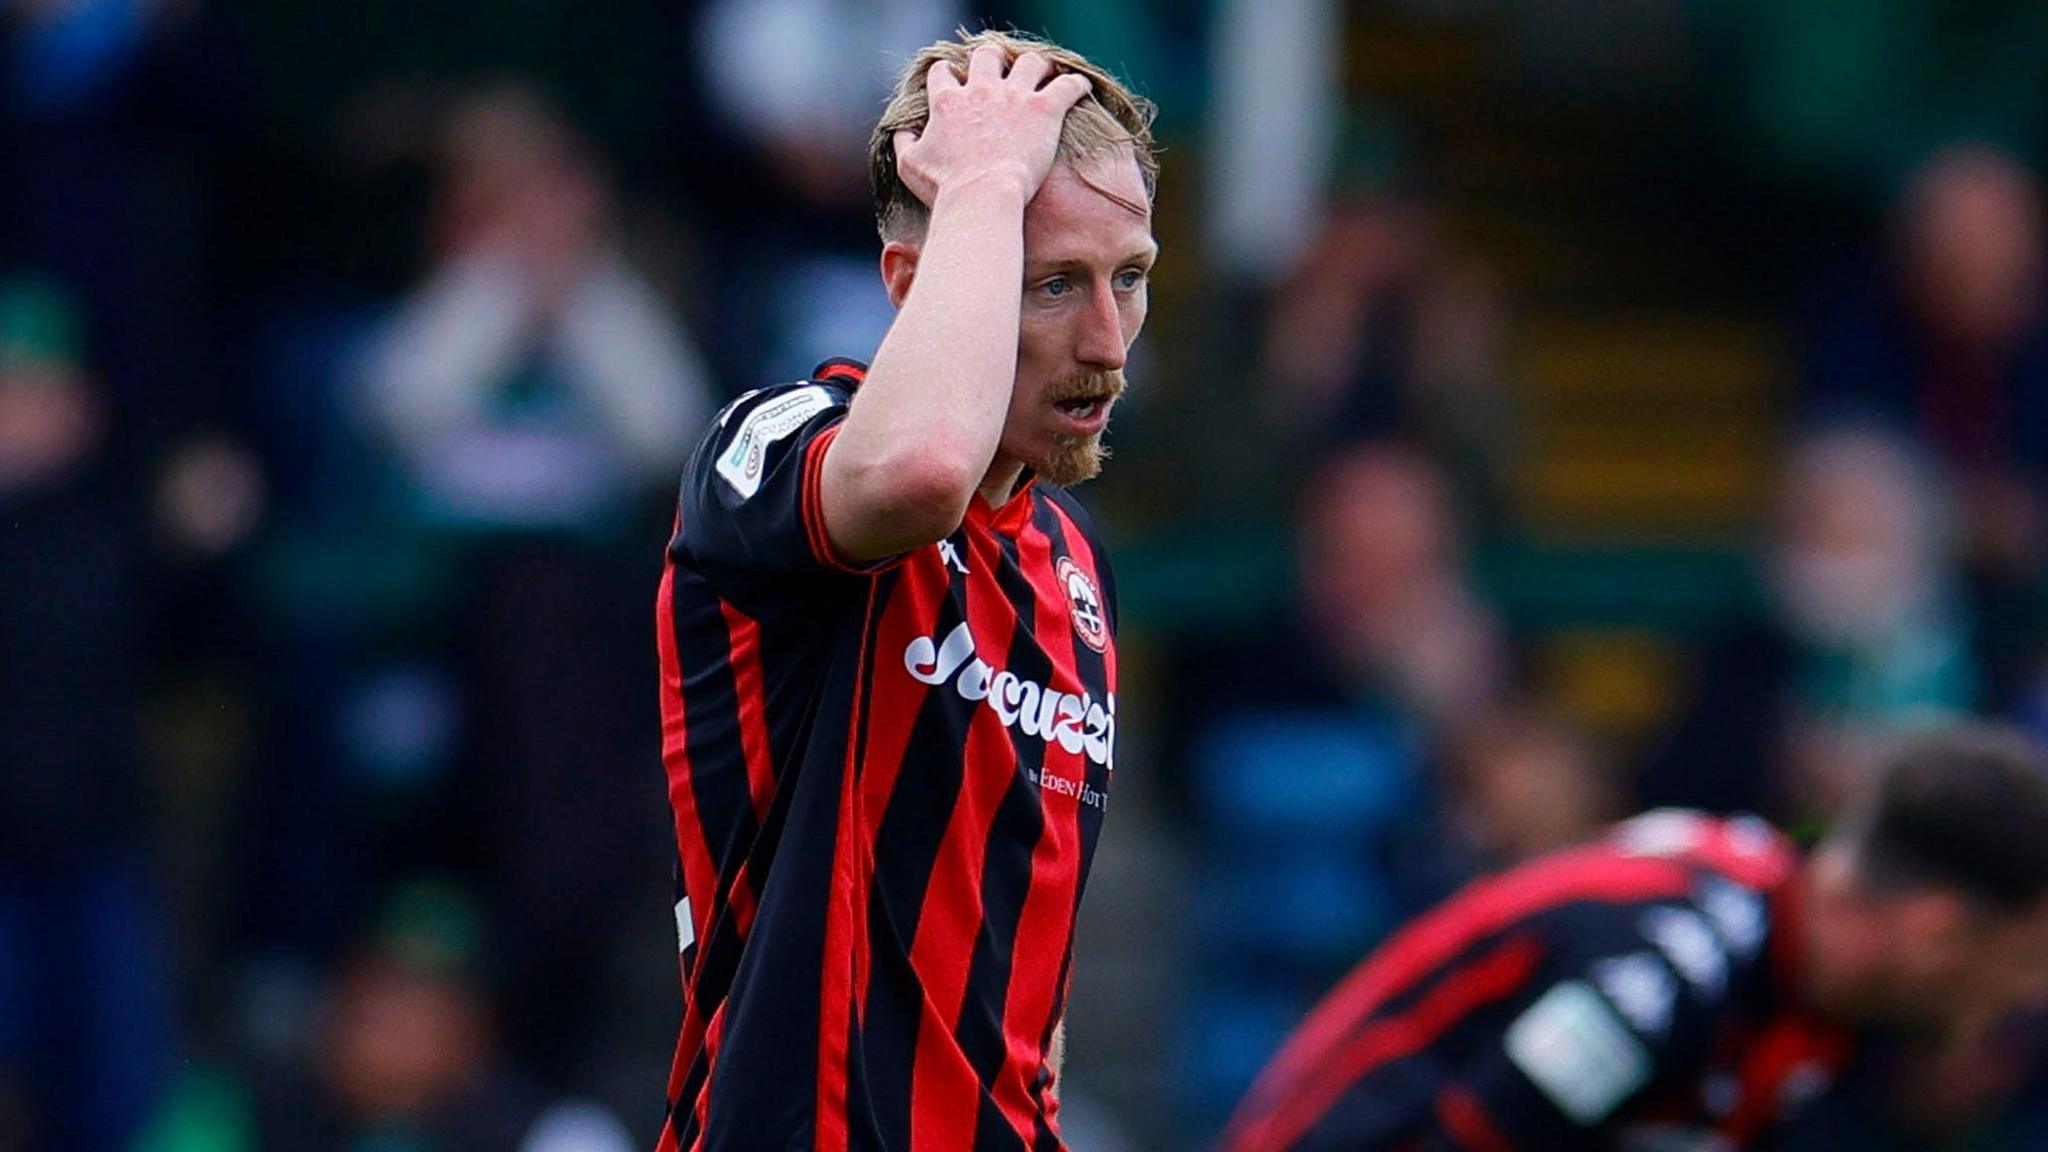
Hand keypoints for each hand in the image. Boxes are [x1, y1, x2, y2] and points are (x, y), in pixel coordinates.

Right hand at [892, 45, 1093, 210]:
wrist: (982, 197)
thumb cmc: (945, 188)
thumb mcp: (910, 166)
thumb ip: (903, 143)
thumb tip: (902, 131)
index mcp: (948, 101)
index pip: (944, 72)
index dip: (949, 74)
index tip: (955, 81)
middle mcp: (981, 90)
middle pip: (987, 56)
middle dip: (993, 60)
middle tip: (1001, 73)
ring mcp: (1015, 96)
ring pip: (1030, 61)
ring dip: (1036, 66)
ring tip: (1044, 75)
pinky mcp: (1044, 109)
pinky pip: (1067, 83)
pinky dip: (1076, 84)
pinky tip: (1081, 88)